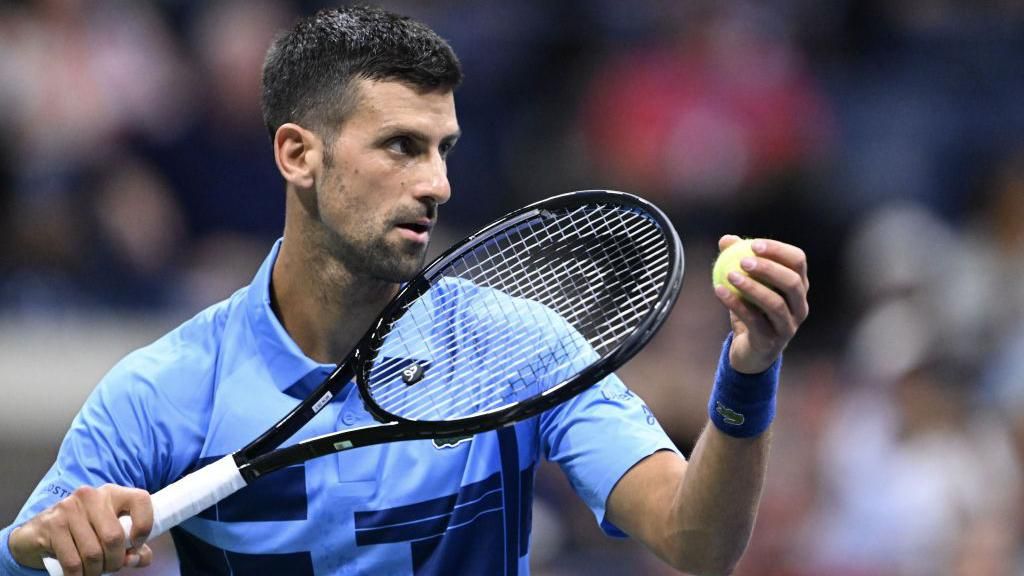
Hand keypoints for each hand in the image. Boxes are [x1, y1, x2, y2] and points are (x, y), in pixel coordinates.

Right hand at [9, 485, 153, 574]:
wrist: (39, 532)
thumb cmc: (83, 533)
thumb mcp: (110, 533)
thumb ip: (132, 546)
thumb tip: (138, 559)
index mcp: (112, 493)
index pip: (141, 500)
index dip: (144, 526)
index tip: (136, 545)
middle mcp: (91, 496)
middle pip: (114, 537)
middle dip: (115, 561)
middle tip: (110, 567)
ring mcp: (69, 508)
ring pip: (93, 553)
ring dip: (96, 570)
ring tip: (94, 571)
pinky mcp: (51, 525)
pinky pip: (73, 562)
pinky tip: (79, 575)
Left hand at [713, 235, 808, 373]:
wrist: (750, 351)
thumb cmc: (752, 310)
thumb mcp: (746, 284)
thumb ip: (737, 260)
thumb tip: (726, 240)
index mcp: (798, 287)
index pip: (798, 262)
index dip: (779, 250)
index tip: (754, 244)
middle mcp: (800, 306)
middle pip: (793, 283)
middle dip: (769, 269)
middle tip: (744, 261)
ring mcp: (788, 326)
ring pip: (776, 304)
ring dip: (752, 288)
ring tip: (730, 275)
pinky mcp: (771, 342)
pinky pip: (754, 321)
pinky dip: (736, 304)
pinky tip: (719, 291)